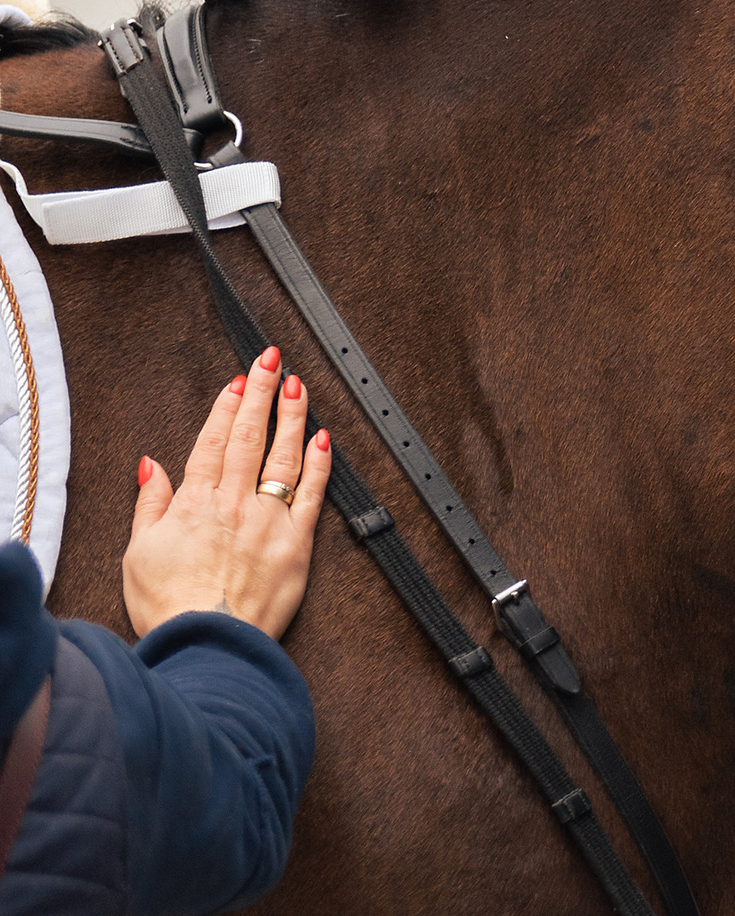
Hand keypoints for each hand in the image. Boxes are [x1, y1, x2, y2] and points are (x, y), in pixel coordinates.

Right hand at [125, 347, 332, 639]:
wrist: (208, 644)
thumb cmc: (171, 606)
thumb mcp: (139, 553)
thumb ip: (151, 504)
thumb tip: (151, 466)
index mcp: (196, 502)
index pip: (215, 441)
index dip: (228, 406)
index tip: (239, 380)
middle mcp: (236, 503)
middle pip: (251, 436)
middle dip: (262, 393)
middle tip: (272, 360)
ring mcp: (270, 520)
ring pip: (285, 456)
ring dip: (293, 416)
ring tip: (299, 386)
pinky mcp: (298, 543)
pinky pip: (313, 494)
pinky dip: (319, 463)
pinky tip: (323, 439)